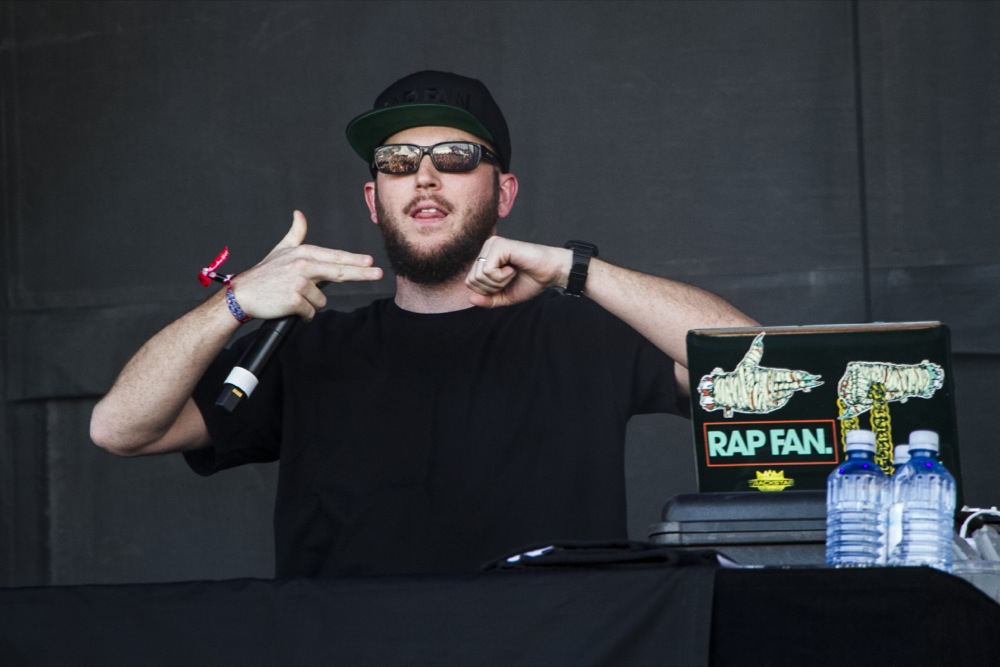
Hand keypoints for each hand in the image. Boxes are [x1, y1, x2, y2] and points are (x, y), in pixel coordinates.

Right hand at [230, 210, 382, 320]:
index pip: (334, 258)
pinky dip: (303, 314)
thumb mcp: (281, 250)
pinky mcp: (295, 299)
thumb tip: (300, 214)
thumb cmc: (264, 274)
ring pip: (321, 300)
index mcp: (303, 253)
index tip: (371, 262)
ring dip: (310, 304)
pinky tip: (289, 307)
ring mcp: (299, 282)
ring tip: (291, 297)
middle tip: (378, 274)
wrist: (242, 294)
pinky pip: (310, 312)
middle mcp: (303, 265)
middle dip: (361, 273)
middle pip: (338, 271)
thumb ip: (295, 233)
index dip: (354, 261)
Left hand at [465, 236, 571, 307]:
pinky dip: (502, 277)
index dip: (487, 292)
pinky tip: (513, 268)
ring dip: (498, 282)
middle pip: (472, 280)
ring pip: (479, 276)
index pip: (470, 283)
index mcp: (485, 258)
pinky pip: (487, 271)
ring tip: (512, 272)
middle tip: (509, 278)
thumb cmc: (530, 281)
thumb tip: (470, 298)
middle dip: (492, 288)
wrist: (550, 274)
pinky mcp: (499, 245)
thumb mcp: (504, 296)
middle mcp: (486, 248)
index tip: (505, 284)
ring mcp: (492, 245)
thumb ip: (487, 300)